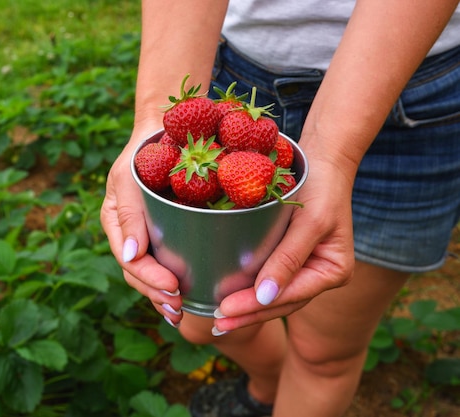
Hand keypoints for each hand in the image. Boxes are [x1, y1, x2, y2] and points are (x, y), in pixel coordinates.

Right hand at [100, 129, 184, 326]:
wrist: (163, 131)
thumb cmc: (143, 152)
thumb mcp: (130, 178)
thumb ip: (129, 215)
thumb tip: (130, 256)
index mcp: (115, 223)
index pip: (130, 260)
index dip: (150, 279)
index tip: (174, 288)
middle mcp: (128, 233)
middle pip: (138, 273)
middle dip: (157, 294)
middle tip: (179, 309)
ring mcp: (145, 235)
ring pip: (149, 274)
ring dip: (164, 296)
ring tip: (181, 312)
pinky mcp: (164, 232)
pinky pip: (165, 262)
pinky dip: (173, 281)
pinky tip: (187, 295)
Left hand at [213, 153, 355, 330]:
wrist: (323, 161)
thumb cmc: (320, 187)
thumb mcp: (309, 220)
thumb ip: (289, 259)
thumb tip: (265, 296)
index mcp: (333, 271)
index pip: (290, 296)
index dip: (256, 306)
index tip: (226, 311)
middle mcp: (321, 275)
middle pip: (281, 303)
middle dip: (248, 316)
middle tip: (216, 325)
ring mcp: (307, 269)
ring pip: (274, 297)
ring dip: (247, 309)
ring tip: (218, 321)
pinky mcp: (291, 258)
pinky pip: (270, 280)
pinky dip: (250, 290)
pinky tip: (229, 298)